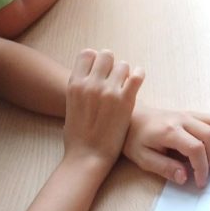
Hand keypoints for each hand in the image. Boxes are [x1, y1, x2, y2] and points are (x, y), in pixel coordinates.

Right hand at [63, 49, 143, 171]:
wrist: (87, 156)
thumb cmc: (77, 136)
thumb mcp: (70, 106)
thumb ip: (79, 89)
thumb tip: (86, 78)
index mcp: (74, 84)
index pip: (87, 53)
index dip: (96, 60)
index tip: (101, 70)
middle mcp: (91, 83)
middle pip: (107, 54)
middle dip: (112, 64)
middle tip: (114, 79)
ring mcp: (109, 91)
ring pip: (123, 64)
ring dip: (125, 73)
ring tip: (124, 86)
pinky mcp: (125, 100)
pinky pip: (137, 75)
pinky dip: (140, 75)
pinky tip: (137, 81)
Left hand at [124, 106, 209, 187]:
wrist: (132, 118)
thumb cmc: (135, 139)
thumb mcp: (143, 158)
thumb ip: (165, 168)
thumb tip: (185, 177)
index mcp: (169, 131)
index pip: (195, 148)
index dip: (202, 167)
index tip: (200, 182)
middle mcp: (183, 119)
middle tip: (206, 172)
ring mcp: (189, 114)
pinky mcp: (193, 113)